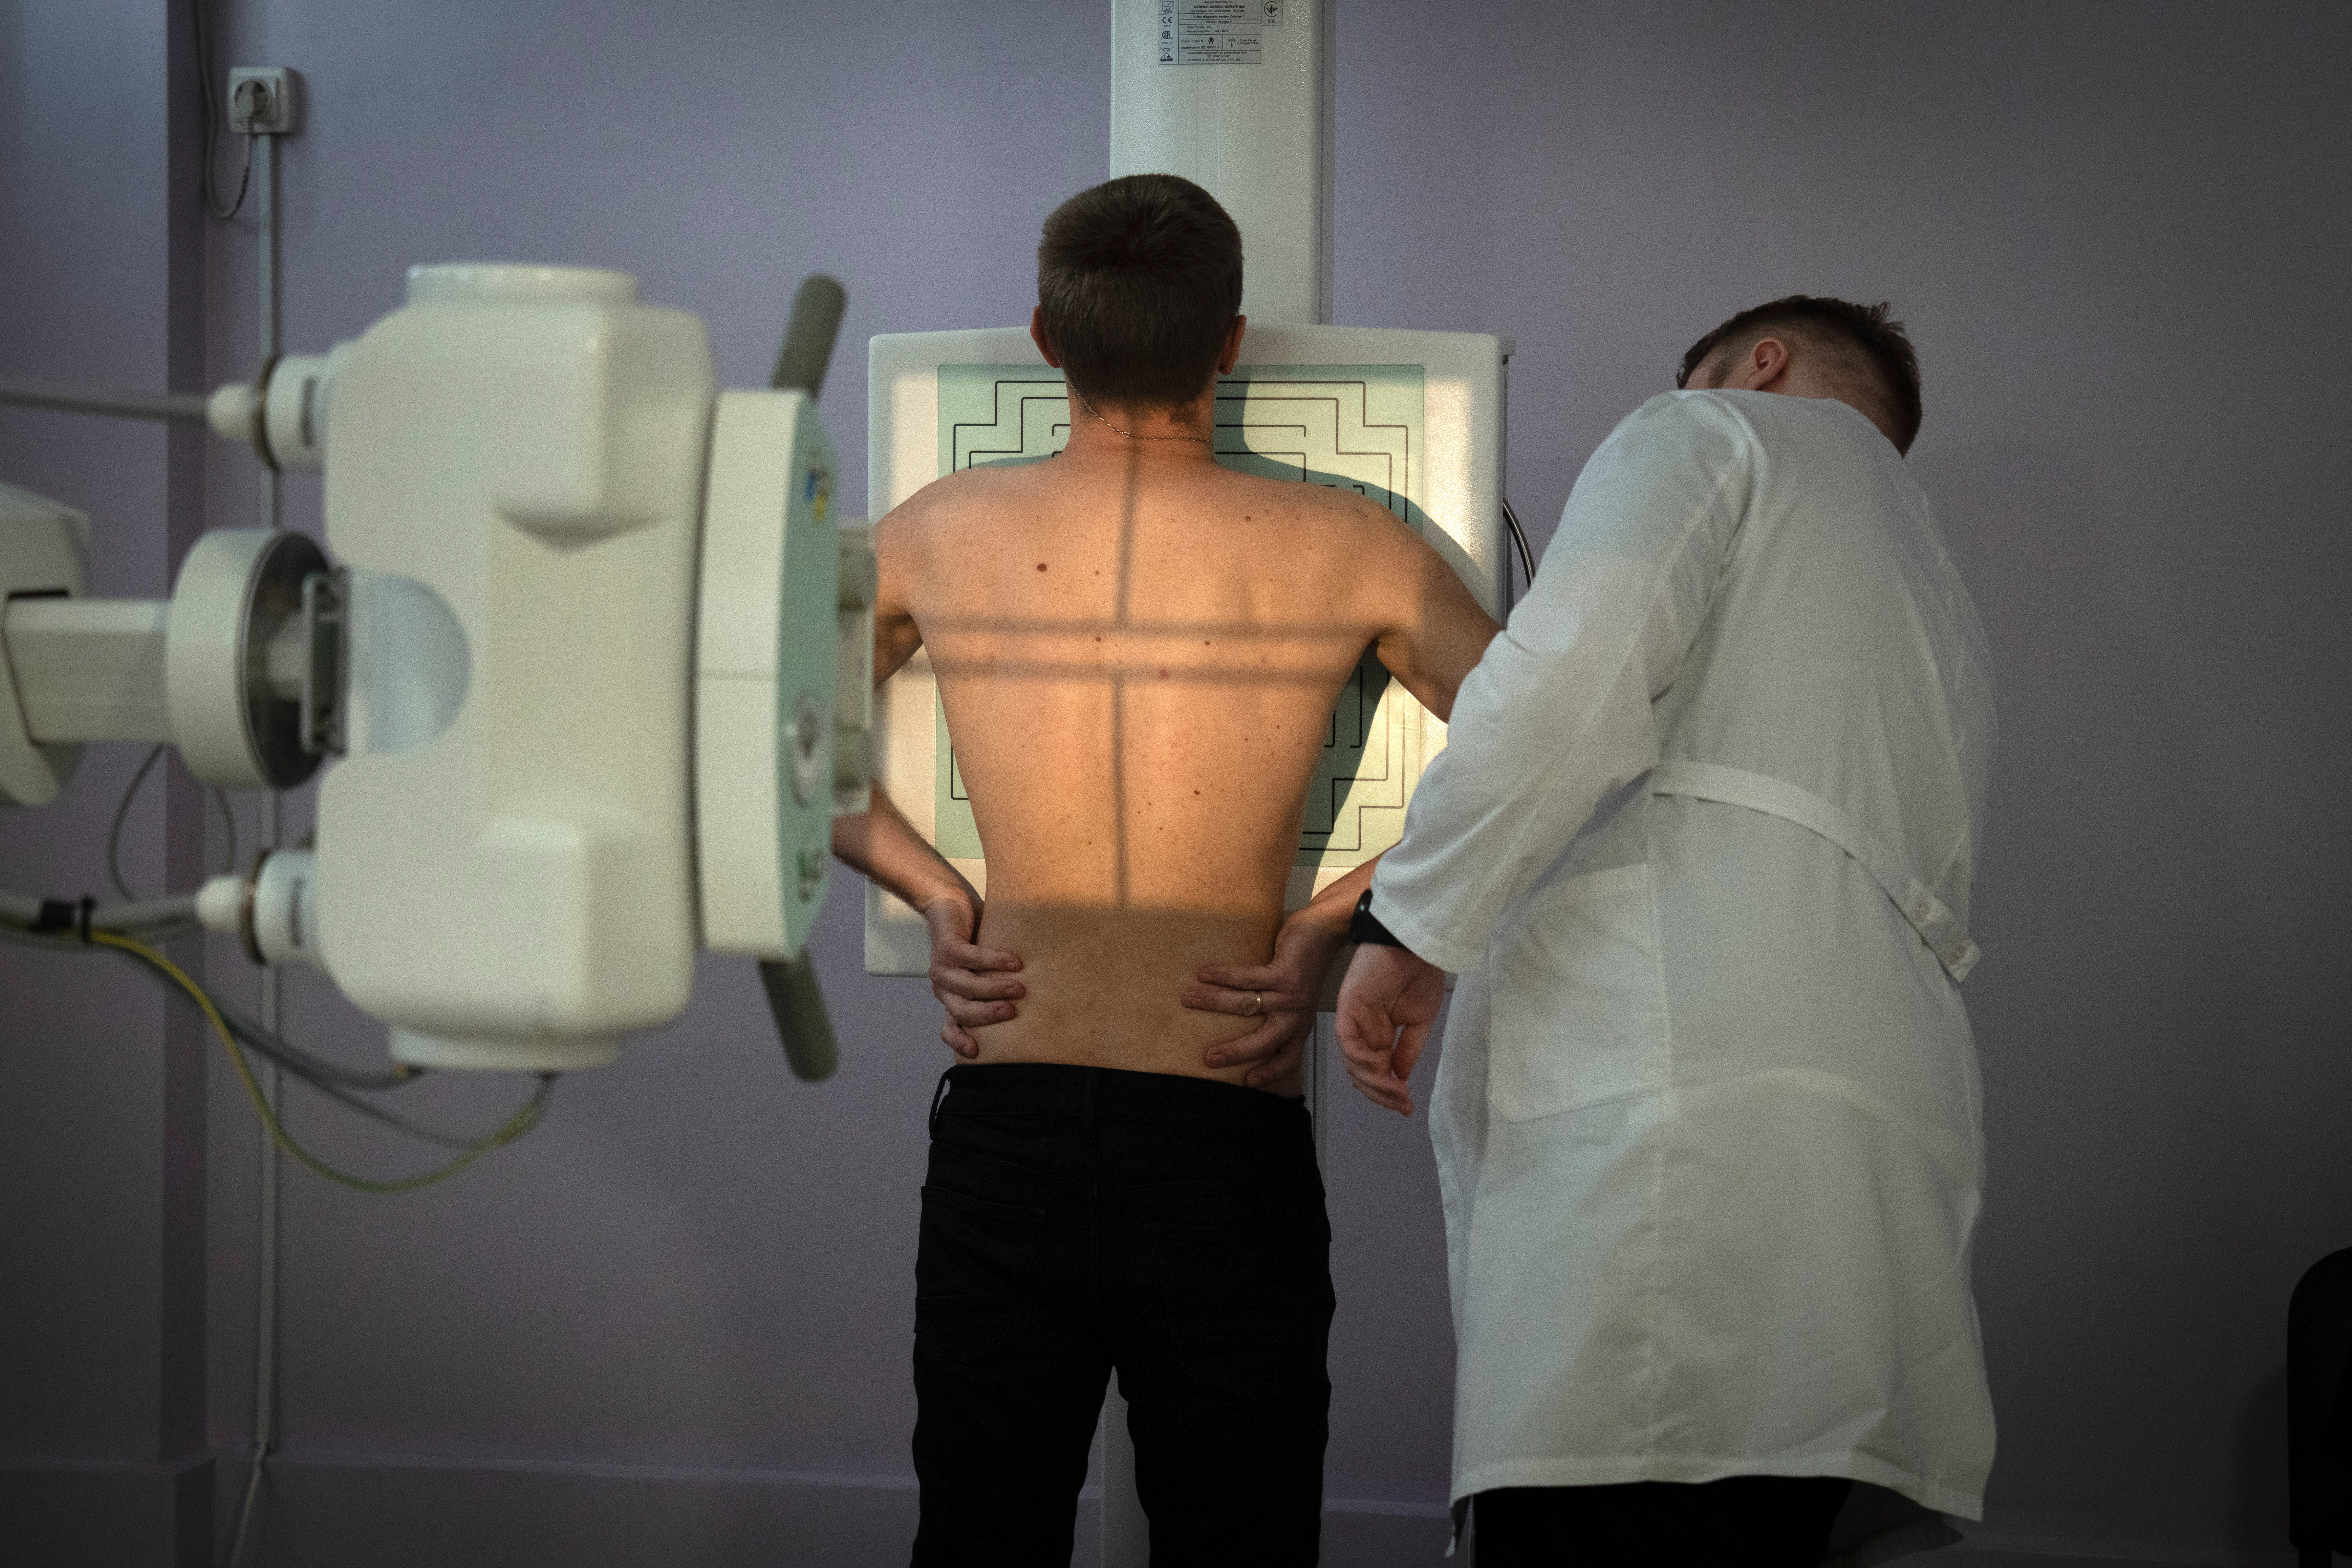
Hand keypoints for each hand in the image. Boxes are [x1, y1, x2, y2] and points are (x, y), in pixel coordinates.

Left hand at [922, 896, 1023, 1058]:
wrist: (948, 906)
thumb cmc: (971, 941)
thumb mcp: (980, 971)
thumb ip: (994, 987)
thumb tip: (1032, 1003)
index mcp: (951, 998)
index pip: (949, 1028)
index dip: (959, 1041)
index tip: (976, 1052)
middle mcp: (944, 988)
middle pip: (963, 1011)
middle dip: (988, 1014)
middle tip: (1013, 1011)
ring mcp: (942, 969)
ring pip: (968, 987)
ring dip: (995, 988)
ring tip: (1019, 988)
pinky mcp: (947, 948)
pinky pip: (972, 958)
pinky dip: (995, 961)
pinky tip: (1015, 962)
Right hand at [1184, 914, 1347, 1088]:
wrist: (1326, 932)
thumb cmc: (1304, 964)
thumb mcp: (1296, 997)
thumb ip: (1275, 1011)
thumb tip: (1239, 1017)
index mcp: (1299, 1026)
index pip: (1289, 1059)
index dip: (1270, 1073)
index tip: (1249, 1083)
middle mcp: (1296, 1016)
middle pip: (1264, 1043)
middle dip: (1235, 1052)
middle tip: (1209, 1058)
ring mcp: (1291, 996)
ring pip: (1247, 1006)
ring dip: (1214, 1002)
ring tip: (1188, 999)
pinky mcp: (1284, 974)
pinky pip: (1248, 979)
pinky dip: (1223, 976)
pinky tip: (1204, 974)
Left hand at [1334, 942, 1444, 1114]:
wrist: (1416, 946)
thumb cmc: (1420, 974)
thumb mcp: (1421, 1019)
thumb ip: (1409, 1049)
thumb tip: (1402, 1077)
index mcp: (1380, 1034)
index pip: (1377, 1072)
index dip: (1389, 1092)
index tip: (1407, 1107)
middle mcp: (1364, 1031)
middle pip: (1362, 1074)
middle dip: (1381, 1093)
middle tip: (1402, 1103)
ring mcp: (1354, 1020)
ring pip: (1353, 1063)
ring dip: (1374, 1081)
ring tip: (1396, 1089)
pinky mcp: (1346, 1008)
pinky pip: (1346, 1041)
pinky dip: (1360, 1058)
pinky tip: (1379, 1067)